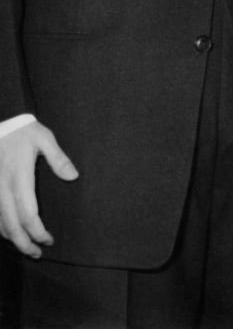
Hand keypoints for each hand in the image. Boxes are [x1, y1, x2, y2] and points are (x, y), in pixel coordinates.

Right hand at [0, 122, 78, 256]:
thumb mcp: (43, 138)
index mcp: (19, 177)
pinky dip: (2, 229)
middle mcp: (2, 188)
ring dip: (12, 239)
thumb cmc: (22, 131)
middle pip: (11, 226)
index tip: (50, 239)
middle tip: (38, 253)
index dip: (38, 232)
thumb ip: (58, 158)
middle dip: (24, 244)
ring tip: (27, 247)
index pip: (28, 214)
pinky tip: (11, 232)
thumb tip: (73, 177)